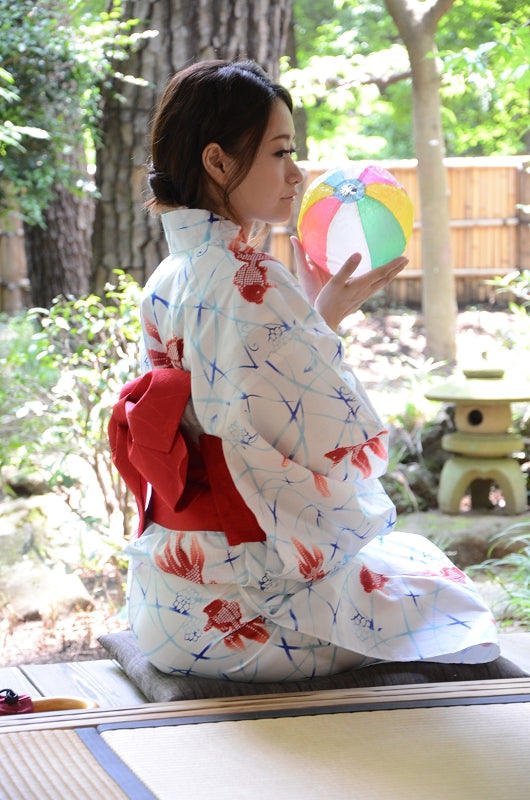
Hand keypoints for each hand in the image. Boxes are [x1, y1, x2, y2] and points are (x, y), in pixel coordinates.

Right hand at [291, 236, 406, 330]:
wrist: (326, 321)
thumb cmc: (328, 301)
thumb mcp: (335, 282)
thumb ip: (346, 268)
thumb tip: (358, 254)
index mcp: (361, 285)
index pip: (381, 272)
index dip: (393, 264)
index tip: (404, 257)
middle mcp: (365, 291)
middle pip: (385, 279)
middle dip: (396, 269)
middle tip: (406, 259)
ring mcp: (362, 297)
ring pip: (381, 284)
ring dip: (390, 275)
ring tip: (397, 268)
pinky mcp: (358, 300)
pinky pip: (375, 288)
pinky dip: (381, 281)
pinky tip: (379, 280)